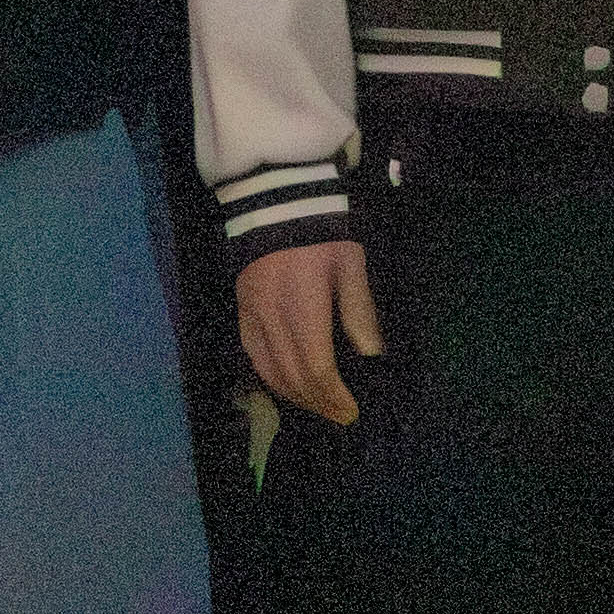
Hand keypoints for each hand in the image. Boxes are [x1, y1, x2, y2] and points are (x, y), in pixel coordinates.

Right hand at [238, 238, 381, 425]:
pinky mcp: (241, 308)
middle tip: (340, 415)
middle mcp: (272, 318)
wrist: (276, 198)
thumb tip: (372, 355)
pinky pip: (251, 353)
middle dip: (318, 402)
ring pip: (269, 370)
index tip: (351, 411)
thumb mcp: (350, 264)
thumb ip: (359, 311)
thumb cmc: (321, 231)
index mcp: (303, 308)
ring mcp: (252, 315)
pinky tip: (284, 384)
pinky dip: (268, 376)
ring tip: (317, 405)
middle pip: (293, 376)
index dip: (334, 396)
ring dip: (294, 395)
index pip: (317, 368)